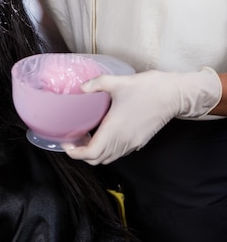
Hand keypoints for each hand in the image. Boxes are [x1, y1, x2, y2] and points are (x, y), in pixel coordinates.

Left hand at [64, 67, 220, 164]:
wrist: (173, 95)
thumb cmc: (148, 89)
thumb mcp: (118, 82)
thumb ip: (96, 84)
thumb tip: (81, 87)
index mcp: (115, 130)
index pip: (91, 154)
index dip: (76, 153)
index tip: (67, 144)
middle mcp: (123, 141)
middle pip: (98, 160)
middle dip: (82, 154)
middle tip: (73, 138)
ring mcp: (132, 143)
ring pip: (109, 158)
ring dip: (95, 152)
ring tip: (86, 135)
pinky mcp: (139, 141)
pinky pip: (119, 152)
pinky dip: (107, 149)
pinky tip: (104, 132)